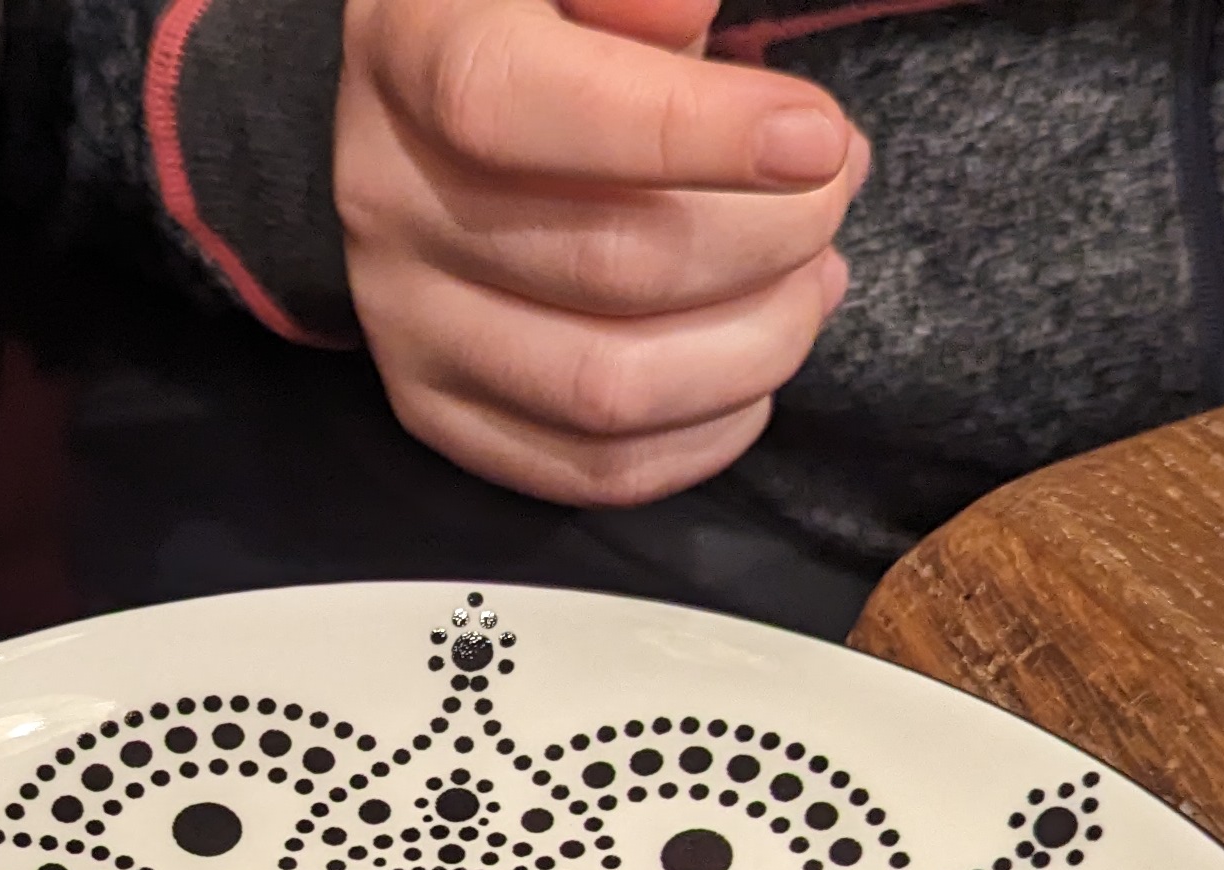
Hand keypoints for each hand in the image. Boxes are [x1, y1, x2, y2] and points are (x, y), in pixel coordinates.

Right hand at [336, 0, 863, 507]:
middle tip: (834, 190)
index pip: (516, 108)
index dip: (686, 133)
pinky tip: (754, 362)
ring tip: (812, 276)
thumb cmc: (550, 23)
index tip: (817, 138)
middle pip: (606, 265)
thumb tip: (682, 13)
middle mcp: (389, 197)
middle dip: (772, 237)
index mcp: (415, 51)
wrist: (437, 111)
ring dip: (758, 345)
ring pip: (609, 390)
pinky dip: (708, 434)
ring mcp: (405, 318)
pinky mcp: (439, 407)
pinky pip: (592, 470)